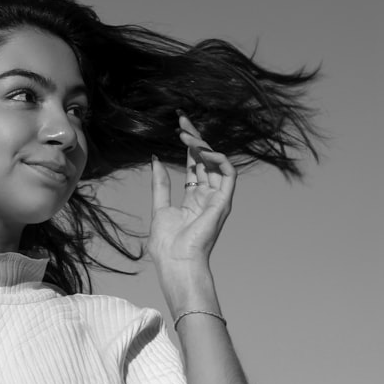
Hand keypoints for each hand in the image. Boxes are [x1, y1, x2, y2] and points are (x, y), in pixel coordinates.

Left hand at [148, 113, 236, 269]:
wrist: (176, 263)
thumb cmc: (167, 245)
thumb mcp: (159, 207)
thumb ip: (160, 184)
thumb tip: (155, 160)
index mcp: (194, 199)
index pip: (195, 165)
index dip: (189, 146)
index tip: (179, 127)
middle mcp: (208, 197)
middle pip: (206, 160)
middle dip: (196, 138)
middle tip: (182, 121)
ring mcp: (217, 199)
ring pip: (217, 163)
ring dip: (203, 145)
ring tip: (187, 134)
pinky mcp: (224, 202)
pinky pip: (228, 174)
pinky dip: (218, 159)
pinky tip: (202, 151)